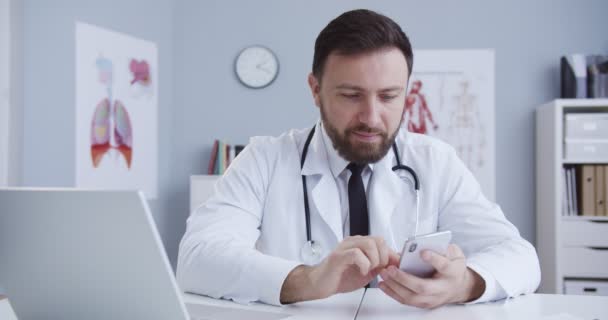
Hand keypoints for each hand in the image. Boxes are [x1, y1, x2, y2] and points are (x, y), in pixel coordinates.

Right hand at [280, 236, 399, 302]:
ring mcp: (345, 247)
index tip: (394, 266)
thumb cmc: (340, 277)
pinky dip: (363, 264)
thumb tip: (395, 262)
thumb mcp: (366, 271)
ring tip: (369, 270)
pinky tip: (361, 271)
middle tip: (378, 269)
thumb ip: (379, 265)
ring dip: (374, 260)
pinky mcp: (338, 256)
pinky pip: (356, 253)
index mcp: (360, 244)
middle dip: (383, 257)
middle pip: (378, 240)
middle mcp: (353, 242)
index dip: (391, 255)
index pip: (382, 242)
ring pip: (369, 243)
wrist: (320, 283)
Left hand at [378, 244, 484, 308]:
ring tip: (384, 274)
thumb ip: (439, 246)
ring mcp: (433, 298)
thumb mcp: (452, 253)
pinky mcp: (424, 304)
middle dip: (404, 278)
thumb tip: (419, 244)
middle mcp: (442, 288)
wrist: (459, 287)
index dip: (433, 259)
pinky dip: (393, 293)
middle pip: (422, 287)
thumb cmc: (452, 267)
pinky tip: (384, 284)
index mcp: (452, 272)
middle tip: (391, 268)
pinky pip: (406, 301)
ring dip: (395, 286)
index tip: (422, 252)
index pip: (443, 266)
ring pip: (412, 297)